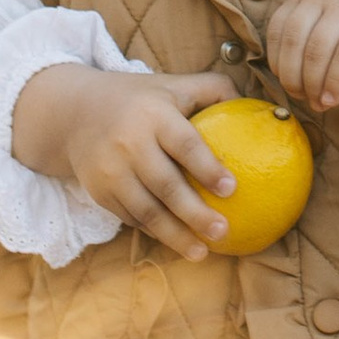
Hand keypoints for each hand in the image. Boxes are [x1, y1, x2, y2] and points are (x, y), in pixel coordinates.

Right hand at [11, 64, 244, 255]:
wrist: (74, 113)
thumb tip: (264, 109)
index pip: (184, 144)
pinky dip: (156, 233)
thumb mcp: (174, 85)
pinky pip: (132, 218)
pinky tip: (178, 243)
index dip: (207, 167)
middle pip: (166, 185)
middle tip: (224, 231)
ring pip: (147, 210)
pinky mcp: (99, 192)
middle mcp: (128, 143)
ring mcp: (110, 171)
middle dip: (195, 213)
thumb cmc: (142, 100)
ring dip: (176, 235)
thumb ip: (215, 90)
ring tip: (203, 253)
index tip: (232, 189)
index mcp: (153, 115)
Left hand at [266, 0, 338, 114]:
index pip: (278, 28)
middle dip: (293, 77)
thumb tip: (286, 86)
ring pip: (317, 50)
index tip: (288, 85)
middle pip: (294, 39)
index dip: (278, 62)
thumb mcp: (331, 34)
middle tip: (302, 98)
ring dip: (313, 84)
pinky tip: (333, 98)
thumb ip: (306, 49)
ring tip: (319, 102)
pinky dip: (335, 83)